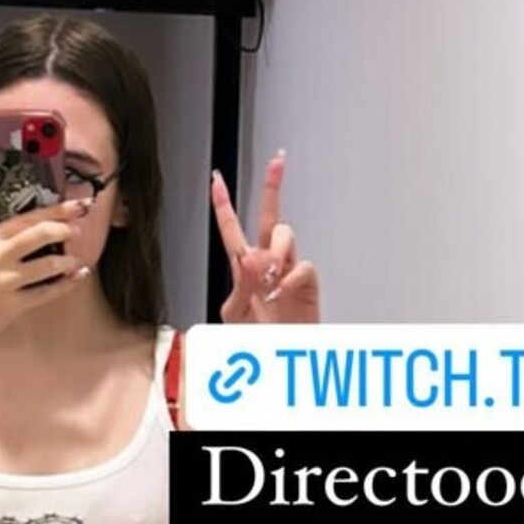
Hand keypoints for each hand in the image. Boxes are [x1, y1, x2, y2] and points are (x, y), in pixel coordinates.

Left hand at [211, 152, 321, 324]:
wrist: (281, 361)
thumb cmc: (258, 340)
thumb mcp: (235, 316)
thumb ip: (238, 287)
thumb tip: (248, 258)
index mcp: (243, 269)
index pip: (232, 230)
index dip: (223, 204)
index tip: (216, 179)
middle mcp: (267, 265)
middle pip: (270, 217)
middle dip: (273, 187)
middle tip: (278, 162)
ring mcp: (288, 272)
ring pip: (285, 235)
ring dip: (275, 250)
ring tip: (268, 275)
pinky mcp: (307, 284)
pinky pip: (302, 267)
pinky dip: (289, 278)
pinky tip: (279, 292)